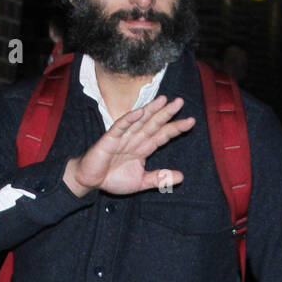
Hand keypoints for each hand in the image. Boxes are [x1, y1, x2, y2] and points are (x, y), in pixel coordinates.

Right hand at [63, 95, 194, 197]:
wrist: (91, 181)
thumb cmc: (113, 179)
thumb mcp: (141, 182)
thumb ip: (159, 178)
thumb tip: (182, 177)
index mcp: (143, 147)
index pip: (162, 135)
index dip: (176, 128)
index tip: (191, 121)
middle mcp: (135, 139)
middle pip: (154, 123)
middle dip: (167, 113)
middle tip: (180, 102)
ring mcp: (123, 137)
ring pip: (139, 121)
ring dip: (151, 110)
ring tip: (164, 100)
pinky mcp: (109, 139)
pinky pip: (120, 127)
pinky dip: (129, 119)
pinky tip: (139, 112)